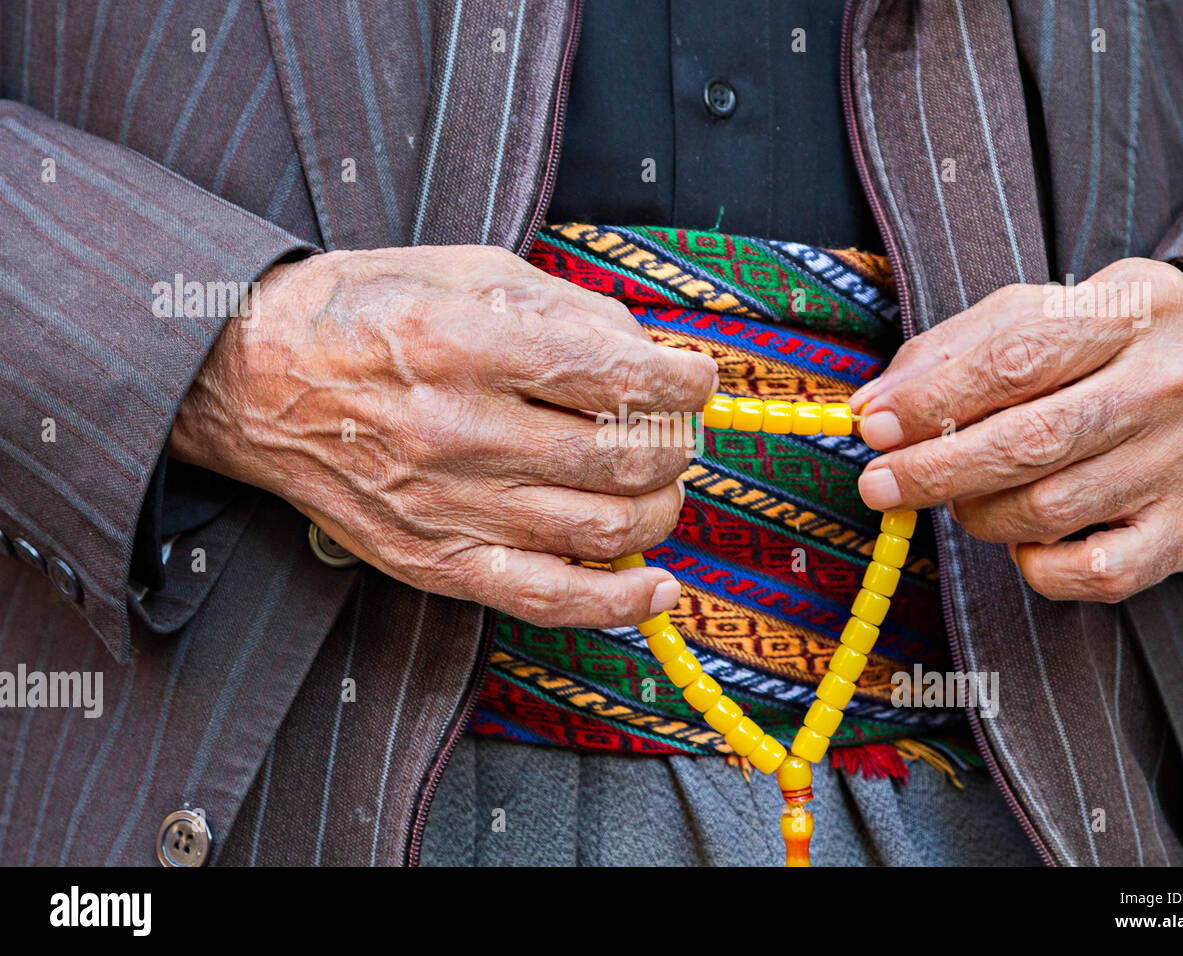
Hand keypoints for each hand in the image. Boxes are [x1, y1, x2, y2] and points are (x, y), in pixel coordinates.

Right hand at [171, 245, 716, 625]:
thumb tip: (648, 353)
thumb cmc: (361, 315)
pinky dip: (619, 604)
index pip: (619, 378)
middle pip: (627, 458)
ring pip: (606, 529)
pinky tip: (658, 587)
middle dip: (679, 442)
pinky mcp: (434, 561)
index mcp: (469, 345)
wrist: (252, 381)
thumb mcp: (465, 272)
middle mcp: (462, 431)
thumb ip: (565, 307)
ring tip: (657, 482)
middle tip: (675, 428)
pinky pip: (547, 599)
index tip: (698, 378)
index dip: (684, 382)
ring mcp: (448, 506)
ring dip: (662, 507)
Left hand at [851, 258, 1182, 601]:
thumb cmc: (1105, 351)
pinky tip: (1022, 539)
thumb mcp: (1039, 316)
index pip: (1016, 358)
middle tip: (879, 485)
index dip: (932, 400)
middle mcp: (1173, 380)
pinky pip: (1092, 572)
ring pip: (1050, 509)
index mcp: (1133, 308)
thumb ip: (950, 352)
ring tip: (960, 499)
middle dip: (936, 470)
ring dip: (978, 514)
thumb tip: (871, 405)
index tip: (873, 426)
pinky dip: (1036, 565)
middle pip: (1032, 441)